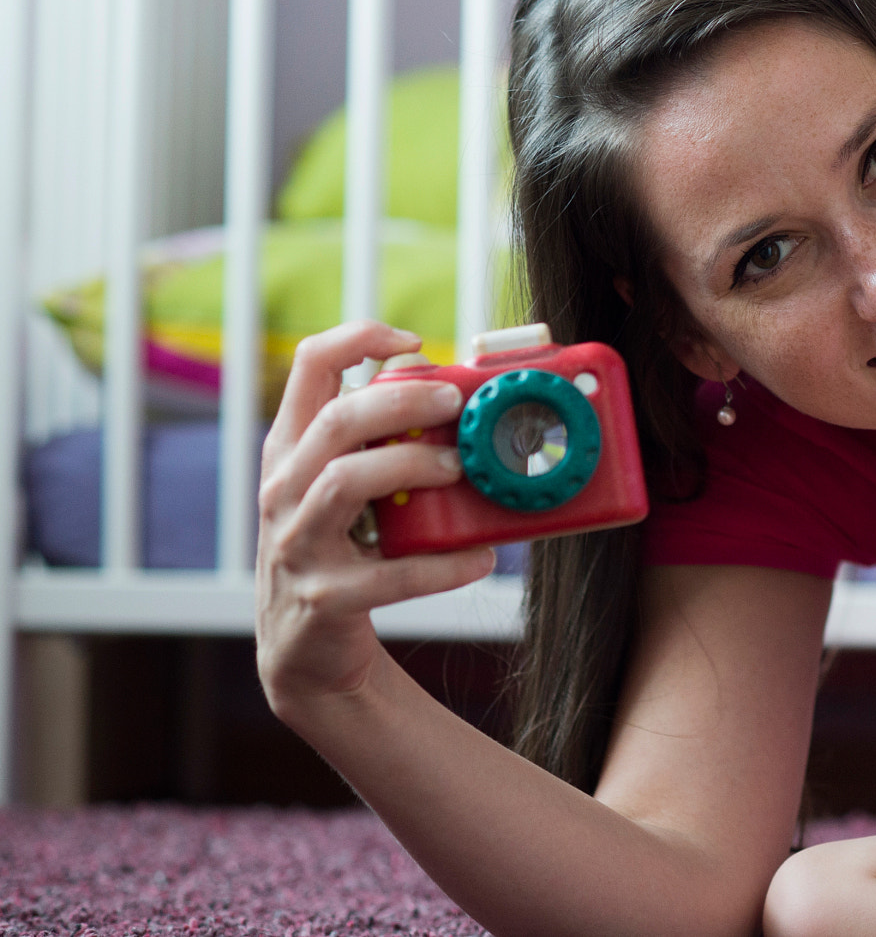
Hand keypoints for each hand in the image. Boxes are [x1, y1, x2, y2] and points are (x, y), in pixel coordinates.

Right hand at [255, 322, 495, 723]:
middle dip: (402, 401)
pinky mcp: (324, 597)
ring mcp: (296, 544)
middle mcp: (281, 489)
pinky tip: (481, 556)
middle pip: (335, 421)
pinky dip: (444, 565)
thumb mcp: (342, 486)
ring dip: (410, 465)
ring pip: (345, 482)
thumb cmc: (341, 547)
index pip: (308, 366)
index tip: (414, 340)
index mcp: (289, 449)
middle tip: (454, 401)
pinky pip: (389, 574)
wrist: (305, 649)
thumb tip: (454, 384)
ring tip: (458, 467)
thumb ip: (378, 438)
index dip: (358, 338)